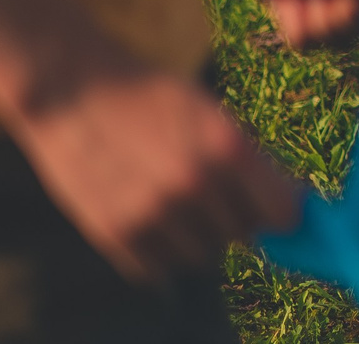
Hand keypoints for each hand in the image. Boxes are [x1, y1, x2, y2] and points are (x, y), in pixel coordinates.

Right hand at [9, 57, 300, 282]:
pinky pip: (158, 269)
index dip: (279, 211)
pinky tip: (149, 219)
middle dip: (234, 216)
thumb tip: (286, 206)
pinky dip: (160, 252)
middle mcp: (194, 184)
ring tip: (175, 202)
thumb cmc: (149, 96)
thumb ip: (245, 161)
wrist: (71, 89)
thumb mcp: (209, 113)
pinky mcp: (115, 233)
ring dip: (197, 237)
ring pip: (202, 255)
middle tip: (211, 192)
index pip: (281, 213)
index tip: (273, 207)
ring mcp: (153, 213)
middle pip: (241, 233)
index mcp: (227, 147)